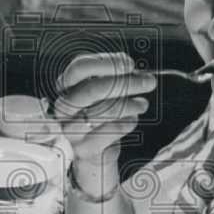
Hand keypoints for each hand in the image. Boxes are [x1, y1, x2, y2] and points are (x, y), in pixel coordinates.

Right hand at [53, 52, 155, 166]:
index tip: (128, 64)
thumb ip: (113, 77)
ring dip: (131, 105)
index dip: (106, 63)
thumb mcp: (103, 93)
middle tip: (148, 82)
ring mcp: (72, 129)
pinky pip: (112, 130)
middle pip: (93, 89)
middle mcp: (65, 107)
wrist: (95, 150)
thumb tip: (132, 70)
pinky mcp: (85, 147)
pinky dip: (127, 123)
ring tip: (141, 104)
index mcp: (66, 87)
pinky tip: (130, 120)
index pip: (80, 68)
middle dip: (125, 83)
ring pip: (105, 110)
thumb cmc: (99, 116)